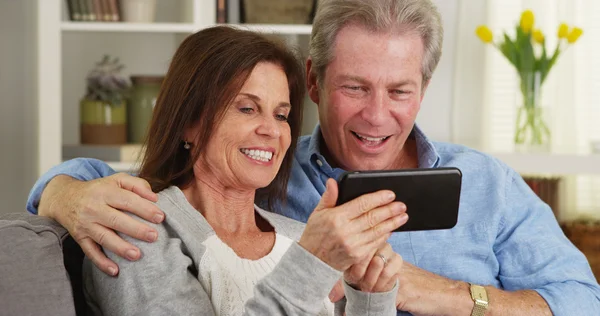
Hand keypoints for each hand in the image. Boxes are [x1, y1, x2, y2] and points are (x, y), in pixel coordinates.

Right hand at [38, 173, 163, 275]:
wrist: (64, 198)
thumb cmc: (99, 189)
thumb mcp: (117, 179)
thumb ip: (137, 184)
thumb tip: (154, 197)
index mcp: (105, 192)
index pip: (127, 200)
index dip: (144, 208)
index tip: (160, 217)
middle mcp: (94, 208)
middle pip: (116, 220)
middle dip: (136, 229)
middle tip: (154, 236)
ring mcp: (86, 224)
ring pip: (104, 238)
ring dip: (120, 248)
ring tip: (137, 255)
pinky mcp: (80, 238)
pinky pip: (90, 252)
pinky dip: (101, 262)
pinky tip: (115, 270)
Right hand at [299, 178, 407, 271]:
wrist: (312, 260)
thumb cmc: (315, 234)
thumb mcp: (318, 213)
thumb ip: (328, 196)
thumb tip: (333, 181)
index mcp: (336, 217)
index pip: (362, 204)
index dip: (378, 198)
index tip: (390, 194)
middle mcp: (346, 231)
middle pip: (373, 217)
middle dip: (390, 210)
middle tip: (402, 205)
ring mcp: (353, 245)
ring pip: (377, 231)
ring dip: (392, 223)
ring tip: (403, 216)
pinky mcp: (358, 256)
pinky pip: (375, 243)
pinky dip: (385, 235)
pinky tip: (391, 229)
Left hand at [328, 243, 402, 301]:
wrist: (377, 279)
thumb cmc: (361, 275)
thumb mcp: (349, 278)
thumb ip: (340, 285)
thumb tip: (332, 297)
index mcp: (360, 242)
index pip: (356, 251)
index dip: (354, 268)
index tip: (353, 278)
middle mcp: (373, 242)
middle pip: (366, 255)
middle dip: (362, 274)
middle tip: (361, 285)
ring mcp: (387, 249)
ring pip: (378, 262)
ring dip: (371, 279)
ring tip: (368, 288)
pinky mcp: (397, 259)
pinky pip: (388, 271)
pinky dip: (381, 283)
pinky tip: (377, 288)